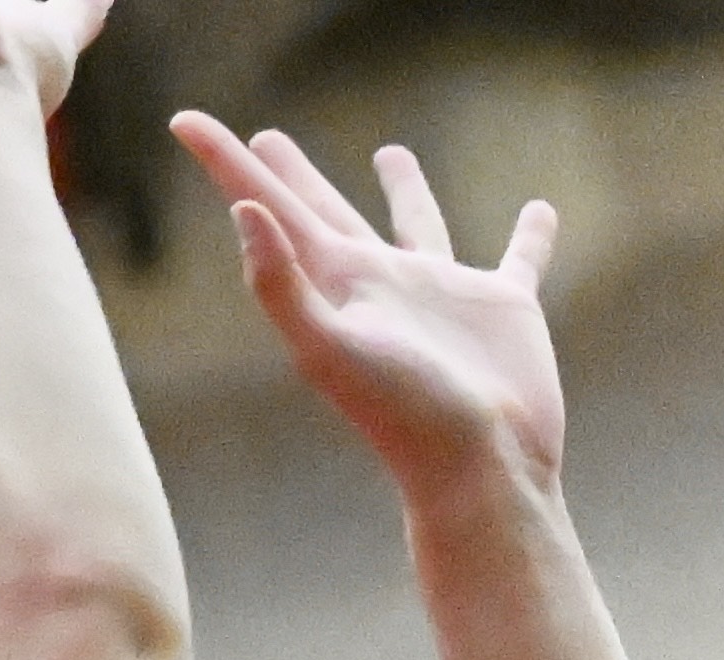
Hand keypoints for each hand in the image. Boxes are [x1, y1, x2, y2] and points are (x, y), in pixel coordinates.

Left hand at [172, 117, 563, 501]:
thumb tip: (244, 209)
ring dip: (405, 189)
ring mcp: (444, 296)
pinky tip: (540, 211)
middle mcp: (383, 284)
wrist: (483, 474)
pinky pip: (518, 258)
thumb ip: (281, 284)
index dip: (224, 162)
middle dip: (295, 177)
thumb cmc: (405, 418)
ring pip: (418, 224)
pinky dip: (529, 236)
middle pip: (326, 212)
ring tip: (390, 152)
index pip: (268, 208)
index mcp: (336, 284)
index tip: (183, 121)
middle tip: (269, 140)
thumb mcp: (329, 350)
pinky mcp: (504, 310)